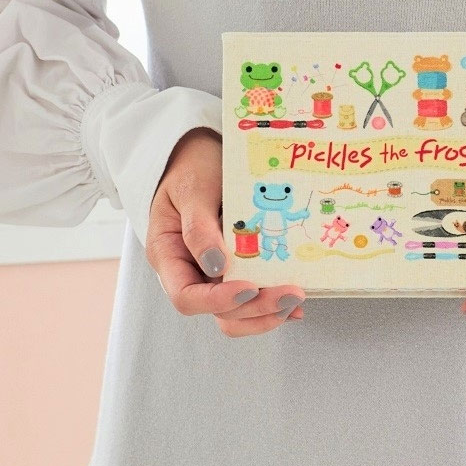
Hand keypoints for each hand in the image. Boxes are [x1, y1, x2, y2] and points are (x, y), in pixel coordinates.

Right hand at [146, 127, 305, 336]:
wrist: (201, 153)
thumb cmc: (191, 168)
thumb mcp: (191, 190)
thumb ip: (199, 228)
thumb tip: (216, 267)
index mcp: (169, 256)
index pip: (186, 297)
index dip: (218, 301)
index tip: (250, 288)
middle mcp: (191, 272)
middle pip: (218, 312)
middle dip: (255, 309)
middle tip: (291, 294)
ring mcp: (215, 274)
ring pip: (237, 312)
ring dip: (267, 312)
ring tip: (296, 300)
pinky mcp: (238, 269)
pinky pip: (253, 296)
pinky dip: (274, 303)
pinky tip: (297, 303)